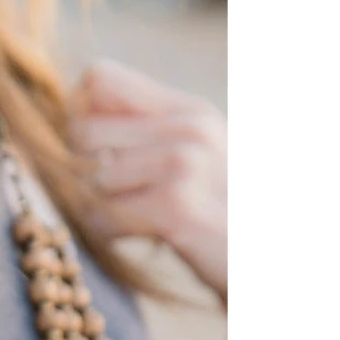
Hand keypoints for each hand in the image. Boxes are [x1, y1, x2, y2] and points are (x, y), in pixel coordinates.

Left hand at [71, 59, 226, 304]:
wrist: (268, 262)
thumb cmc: (222, 217)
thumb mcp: (193, 159)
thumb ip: (143, 133)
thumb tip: (71, 118)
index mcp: (186, 109)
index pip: (97, 77)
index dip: (78, 116)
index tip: (92, 151)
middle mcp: (186, 126)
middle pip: (81, 130)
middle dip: (78, 170)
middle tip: (105, 196)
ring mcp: (183, 163)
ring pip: (88, 179)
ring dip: (94, 208)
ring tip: (128, 219)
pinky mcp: (176, 205)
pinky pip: (103, 217)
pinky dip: (108, 234)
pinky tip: (136, 237)